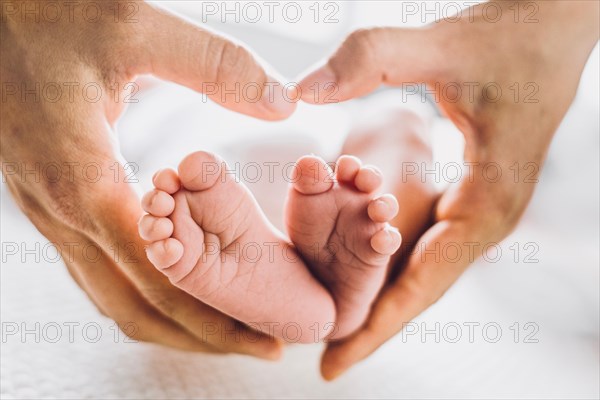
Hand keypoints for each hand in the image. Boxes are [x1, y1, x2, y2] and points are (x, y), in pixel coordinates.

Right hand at [1, 1, 293, 356]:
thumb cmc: (48, 16)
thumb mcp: (134, 27)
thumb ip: (214, 66)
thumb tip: (282, 102)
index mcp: (83, 177)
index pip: (159, 273)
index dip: (216, 311)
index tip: (265, 334)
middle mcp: (60, 210)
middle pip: (135, 305)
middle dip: (202, 336)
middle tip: (260, 349)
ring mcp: (47, 214)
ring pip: (110, 299)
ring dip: (172, 326)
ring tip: (228, 336)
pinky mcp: (48, 205)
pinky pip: (95, 273)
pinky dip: (140, 299)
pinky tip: (175, 295)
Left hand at [298, 0, 598, 378]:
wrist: (554, 25)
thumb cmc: (511, 37)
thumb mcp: (442, 46)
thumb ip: (371, 60)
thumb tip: (301, 89)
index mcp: (488, 203)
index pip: (423, 284)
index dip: (376, 326)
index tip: (331, 363)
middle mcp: (486, 217)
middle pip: (421, 289)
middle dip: (373, 325)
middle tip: (320, 360)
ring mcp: (479, 208)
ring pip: (423, 269)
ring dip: (382, 299)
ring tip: (332, 329)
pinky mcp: (470, 193)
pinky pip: (427, 241)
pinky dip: (392, 264)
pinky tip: (361, 275)